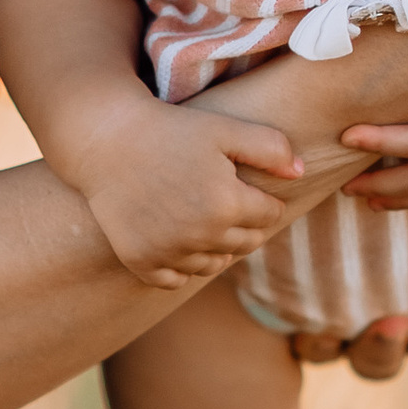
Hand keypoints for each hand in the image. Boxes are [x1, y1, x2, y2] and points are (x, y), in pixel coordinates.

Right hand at [82, 105, 301, 291]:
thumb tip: (300, 173)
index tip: (243, 182)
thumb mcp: (224, 128)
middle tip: (225, 199)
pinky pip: (176, 280)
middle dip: (245, 223)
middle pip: (247, 243)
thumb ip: (271, 148)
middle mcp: (200, 236)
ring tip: (202, 216)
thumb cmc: (170, 130)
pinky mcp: (141, 262)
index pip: (269, 215)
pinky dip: (182, 266)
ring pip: (214, 265)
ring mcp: (169, 252)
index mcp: (227, 204)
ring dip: (217, 246)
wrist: (107, 140)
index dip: (262, 198)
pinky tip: (176, 238)